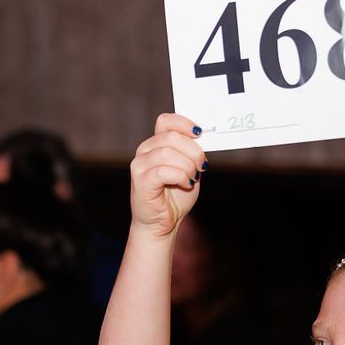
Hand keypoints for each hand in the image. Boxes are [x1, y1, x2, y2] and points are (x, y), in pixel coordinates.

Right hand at [130, 114, 207, 238]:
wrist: (162, 223)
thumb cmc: (175, 196)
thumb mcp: (189, 168)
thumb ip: (192, 153)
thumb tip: (204, 138)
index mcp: (155, 143)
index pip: (166, 121)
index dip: (184, 123)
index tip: (200, 134)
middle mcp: (144, 151)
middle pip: (171, 137)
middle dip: (193, 151)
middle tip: (201, 166)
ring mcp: (140, 165)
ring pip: (168, 153)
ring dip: (187, 166)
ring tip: (192, 178)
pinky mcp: (140, 181)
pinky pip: (163, 171)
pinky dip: (180, 177)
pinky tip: (186, 184)